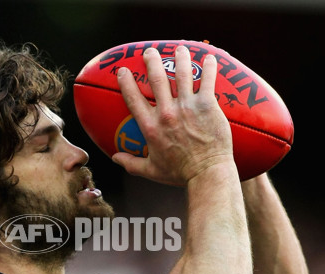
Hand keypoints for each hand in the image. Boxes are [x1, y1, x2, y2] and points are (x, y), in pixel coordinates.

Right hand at [112, 46, 233, 185]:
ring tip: (179, 49)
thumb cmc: (180, 173)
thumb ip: (131, 163)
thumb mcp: (151, 170)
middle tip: (150, 52)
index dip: (126, 82)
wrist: (206, 173)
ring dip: (179, 58)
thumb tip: (115, 158)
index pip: (133, 99)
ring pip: (181, 73)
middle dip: (151, 61)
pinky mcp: (207, 105)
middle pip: (156, 79)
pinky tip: (209, 58)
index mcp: (150, 127)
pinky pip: (207, 80)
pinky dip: (209, 67)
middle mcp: (166, 113)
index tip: (122, 71)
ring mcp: (187, 107)